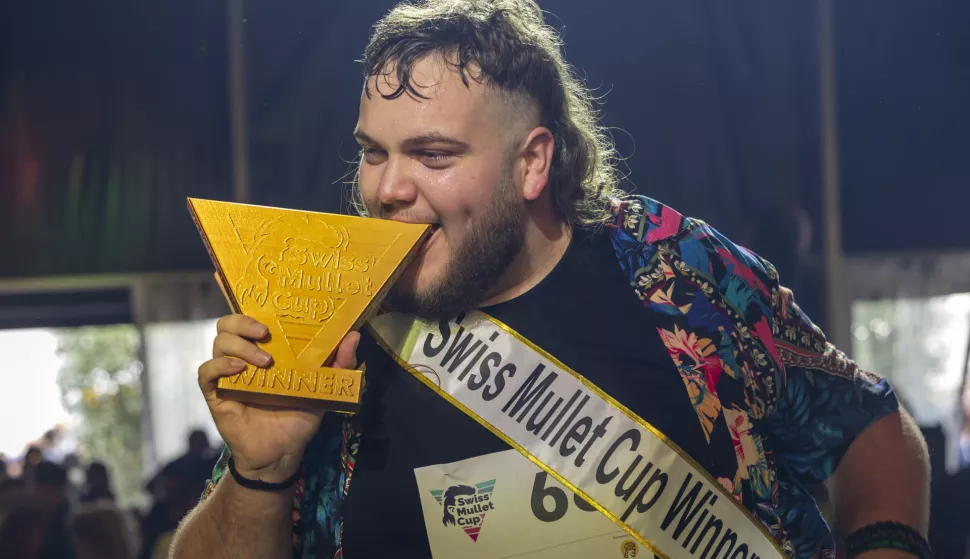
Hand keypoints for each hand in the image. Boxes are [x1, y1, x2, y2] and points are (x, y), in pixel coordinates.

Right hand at [197, 314, 359, 482]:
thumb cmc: (300, 416)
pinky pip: (206, 372)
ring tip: (264, 362)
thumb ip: (340, 362)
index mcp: (266, 349)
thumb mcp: (325, 387)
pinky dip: (219, 366)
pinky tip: (238, 371)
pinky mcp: (216, 394)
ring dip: (240, 346)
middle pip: (228, 324)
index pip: (252, 317)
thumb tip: (354, 336)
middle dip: (243, 322)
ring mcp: (228, 374)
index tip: (271, 305)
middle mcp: (244, 356)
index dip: (254, 306)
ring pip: (218, 342)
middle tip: (265, 333)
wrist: (283, 452)